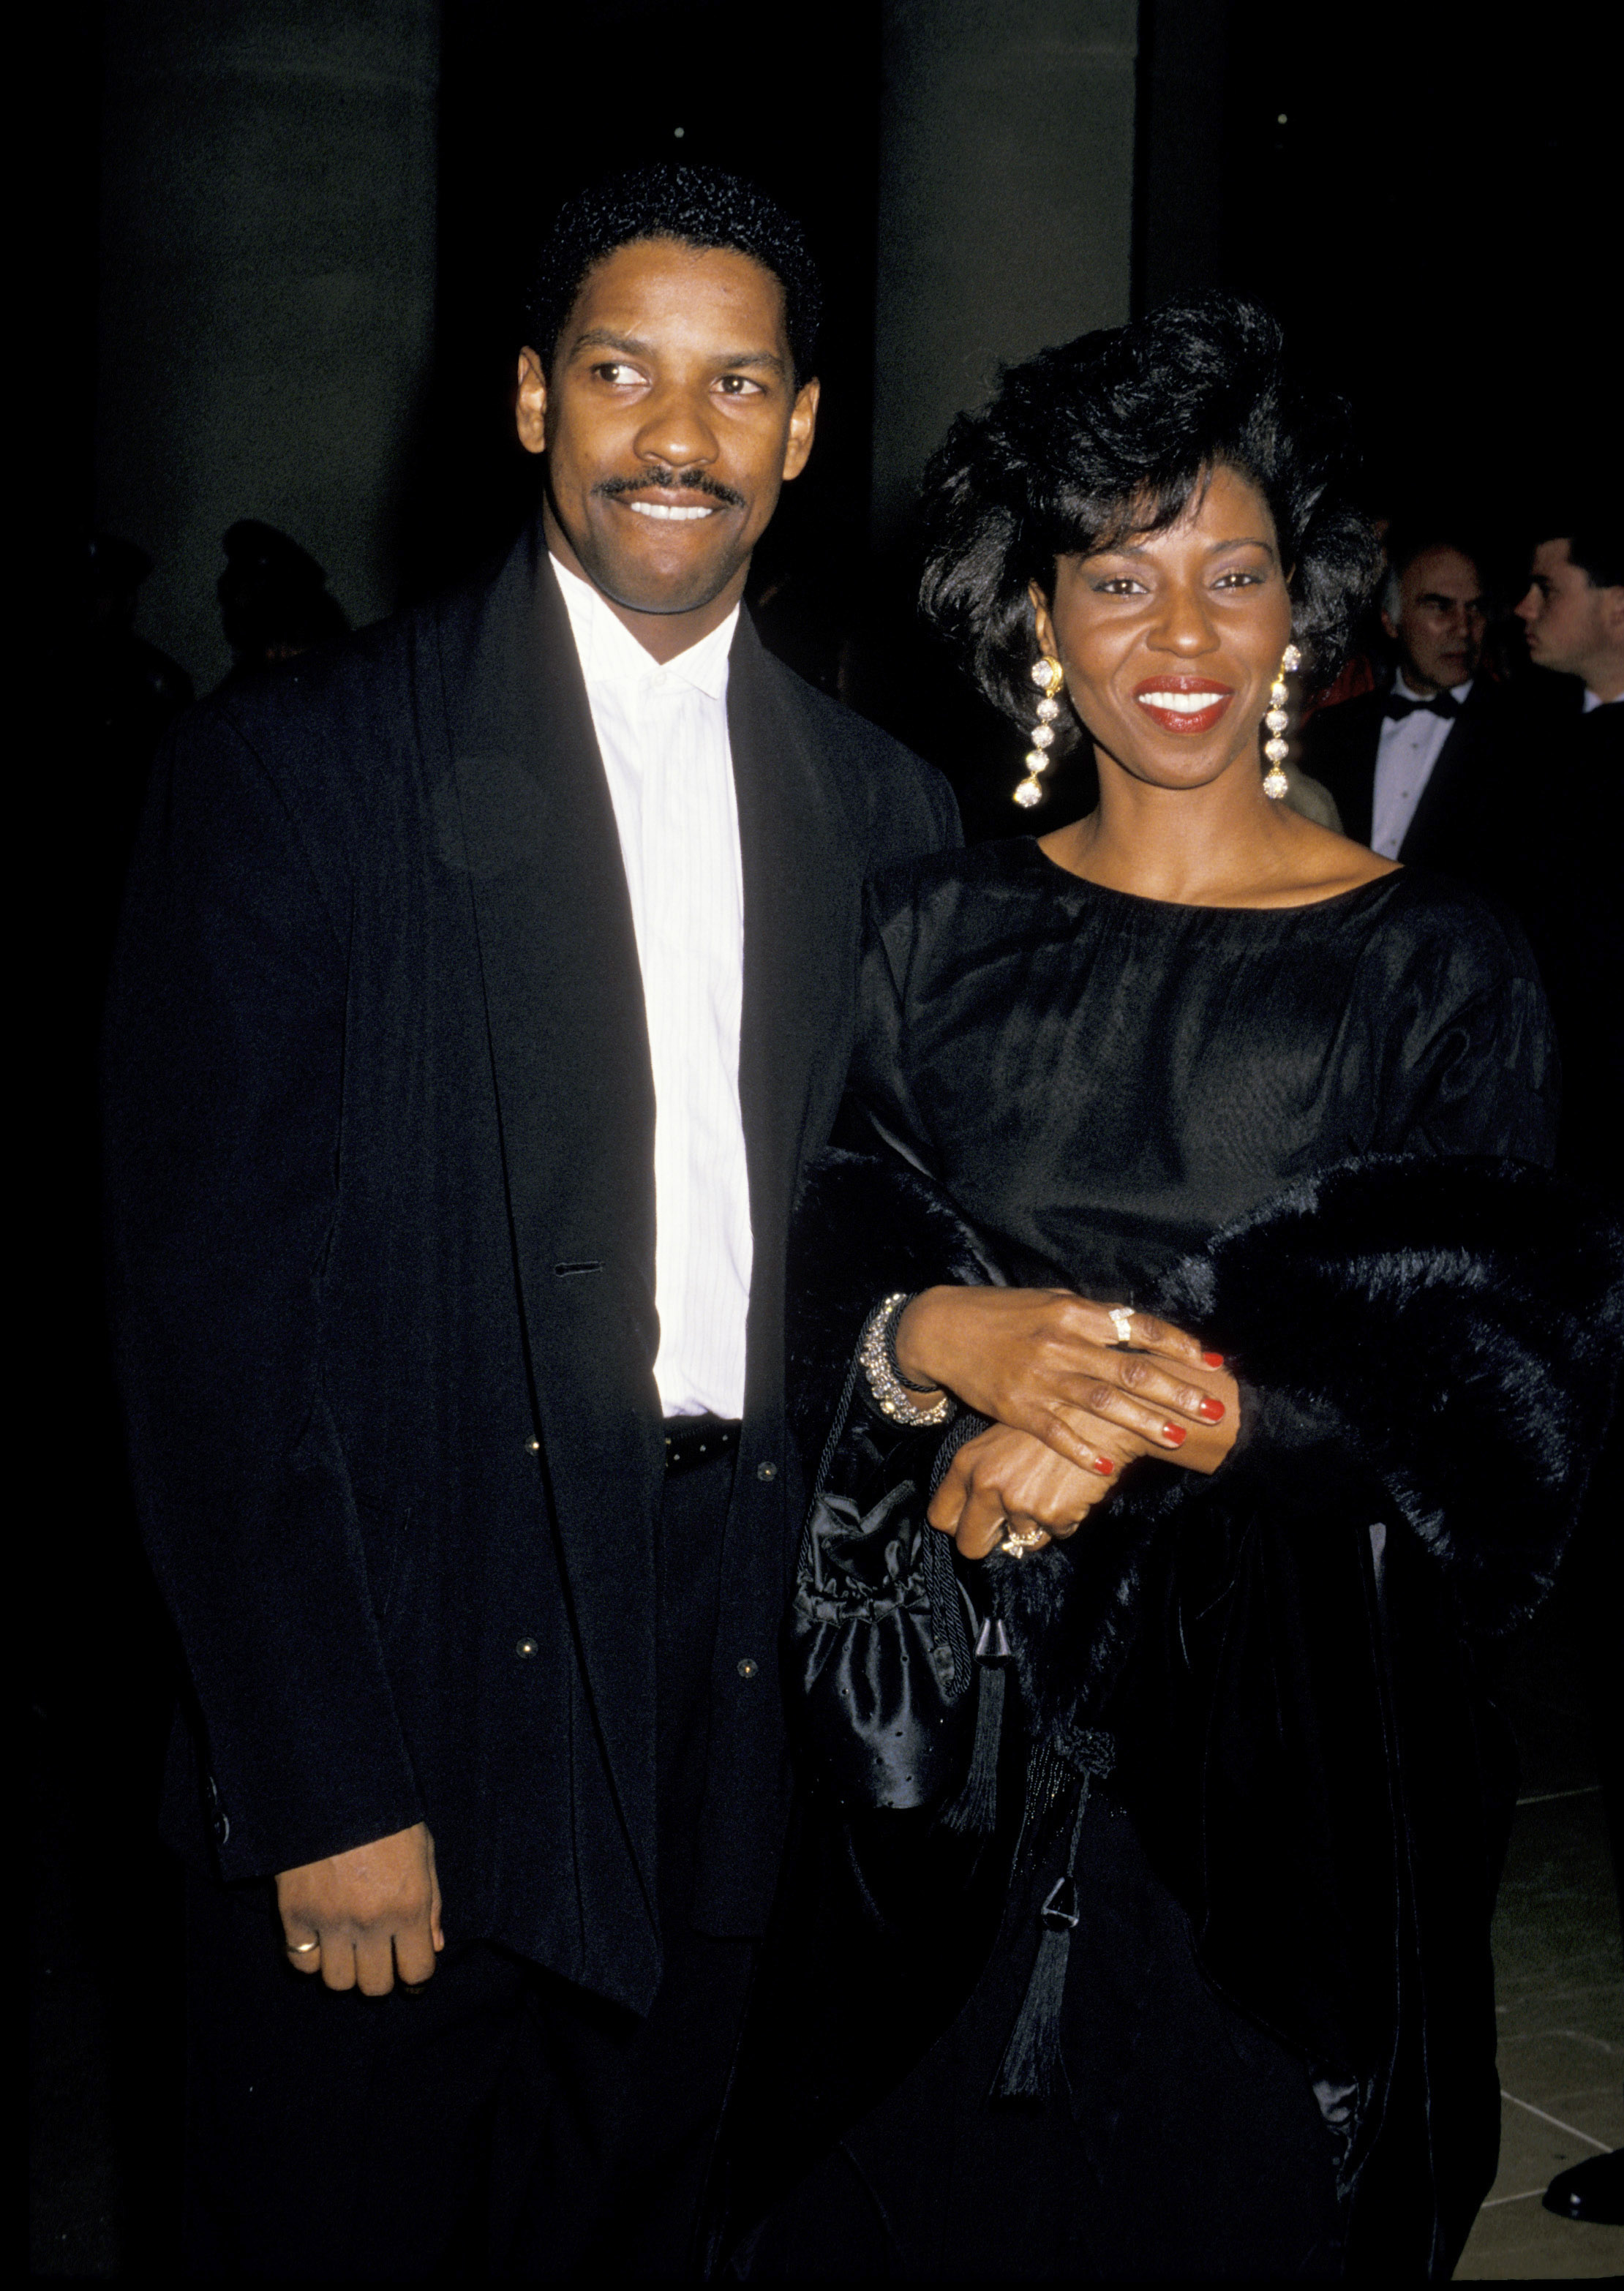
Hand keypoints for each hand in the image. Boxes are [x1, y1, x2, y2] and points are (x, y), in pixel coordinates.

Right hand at [276, 1821, 442, 1995]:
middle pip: (375, 1986)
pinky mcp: (295, 1914)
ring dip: (344, 1969)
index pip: (417, 1973)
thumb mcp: (423, 1850)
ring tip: (347, 1946)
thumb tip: (433, 1946)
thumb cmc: (387, 1814)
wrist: (336, 1787)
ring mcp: (330, 1921)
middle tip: (377, 1957)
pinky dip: (310, 1955)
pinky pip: (301, 1961)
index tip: (410, 1970)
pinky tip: (319, 1936)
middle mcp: (371, 1922)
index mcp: (409, 1906)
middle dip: (380, 1976)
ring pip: (337, 1981)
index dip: (416, 1978)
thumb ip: (431, 1903)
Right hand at [896, 1287, 1233, 1477]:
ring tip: (1178, 1438)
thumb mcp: (1050, 1302)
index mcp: (1074, 1313)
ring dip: (1144, 1423)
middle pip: (1131, 1370)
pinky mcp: (1017, 1408)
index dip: (1177, 1344)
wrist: (942, 1330)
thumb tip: (1136, 1328)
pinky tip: (1106, 1466)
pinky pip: (1056, 1432)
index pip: (1137, 1327)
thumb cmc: (1003, 1314)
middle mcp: (1062, 1344)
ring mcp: (1041, 1378)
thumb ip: (1091, 1319)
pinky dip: (1082, 1449)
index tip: (1210, 1361)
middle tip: (1214, 1409)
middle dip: (1178, 1392)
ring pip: (1103, 1403)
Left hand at [929, 1387, 1239, 1560]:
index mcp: (967, 1463)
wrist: (1103, 1412)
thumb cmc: (1053, 1418)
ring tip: (1053, 1489)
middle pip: (969, 1546)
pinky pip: (1055, 1536)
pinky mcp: (1051, 1514)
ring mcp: (1018, 1502)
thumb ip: (984, 1472)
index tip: (974, 1526)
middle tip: (1009, 1532)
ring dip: (1036, 1527)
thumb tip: (975, 1512)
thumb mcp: (1004, 1436)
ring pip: (1020, 1542)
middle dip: (989, 1544)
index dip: (959, 1526)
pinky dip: (1065, 1520)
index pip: (940, 1517)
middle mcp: (986, 1484)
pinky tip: (1073, 1488)